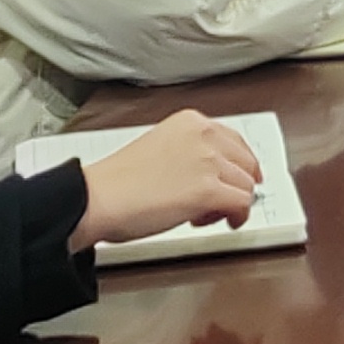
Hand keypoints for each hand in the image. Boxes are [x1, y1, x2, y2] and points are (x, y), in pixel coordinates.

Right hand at [69, 110, 263, 249]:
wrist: (96, 199)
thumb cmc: (117, 182)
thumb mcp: (161, 147)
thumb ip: (189, 152)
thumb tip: (211, 173)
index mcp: (190, 121)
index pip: (234, 140)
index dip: (238, 165)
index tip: (237, 178)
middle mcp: (203, 136)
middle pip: (247, 163)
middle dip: (237, 185)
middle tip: (220, 203)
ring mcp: (207, 162)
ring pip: (246, 185)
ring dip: (231, 204)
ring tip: (205, 215)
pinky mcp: (207, 191)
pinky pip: (242, 204)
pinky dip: (237, 217)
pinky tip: (221, 222)